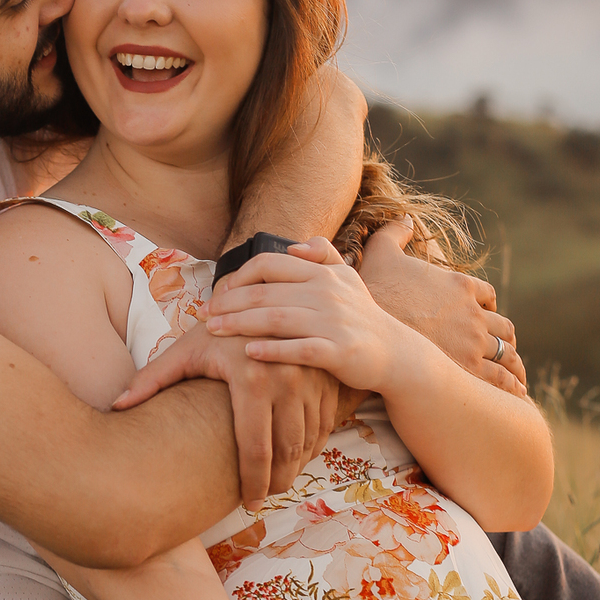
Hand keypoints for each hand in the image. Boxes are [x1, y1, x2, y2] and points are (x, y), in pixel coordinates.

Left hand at [113, 323, 337, 509]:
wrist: (259, 296)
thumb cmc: (216, 328)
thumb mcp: (184, 351)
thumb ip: (151, 380)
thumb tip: (116, 407)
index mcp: (251, 379)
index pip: (254, 450)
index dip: (252, 484)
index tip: (247, 505)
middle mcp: (287, 378)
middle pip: (286, 452)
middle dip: (277, 483)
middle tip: (264, 499)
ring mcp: (312, 377)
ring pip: (309, 440)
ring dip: (297, 467)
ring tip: (280, 484)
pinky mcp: (326, 375)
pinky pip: (325, 422)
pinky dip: (314, 444)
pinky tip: (299, 457)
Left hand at [202, 238, 410, 393]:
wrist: (395, 353)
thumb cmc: (360, 316)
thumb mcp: (346, 278)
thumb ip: (322, 255)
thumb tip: (295, 246)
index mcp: (321, 273)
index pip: (269, 264)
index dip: (238, 276)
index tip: (219, 293)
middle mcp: (326, 292)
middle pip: (265, 292)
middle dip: (229, 302)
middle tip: (204, 314)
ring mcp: (333, 322)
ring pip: (276, 318)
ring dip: (239, 324)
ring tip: (213, 331)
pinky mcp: (339, 351)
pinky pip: (299, 349)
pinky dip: (272, 350)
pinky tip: (248, 353)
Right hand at [359, 219, 527, 394]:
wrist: (368, 329)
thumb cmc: (373, 290)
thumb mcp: (381, 252)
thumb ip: (394, 233)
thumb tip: (404, 219)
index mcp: (461, 285)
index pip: (487, 295)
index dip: (487, 305)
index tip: (485, 314)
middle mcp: (475, 313)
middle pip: (503, 326)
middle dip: (505, 338)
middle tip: (506, 349)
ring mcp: (474, 342)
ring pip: (507, 353)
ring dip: (514, 363)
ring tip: (517, 376)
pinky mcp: (469, 368)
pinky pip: (501, 378)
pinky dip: (512, 385)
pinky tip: (516, 393)